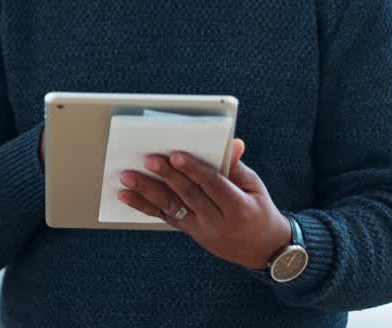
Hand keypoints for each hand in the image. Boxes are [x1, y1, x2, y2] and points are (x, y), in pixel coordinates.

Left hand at [118, 139, 291, 269]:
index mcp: (238, 208)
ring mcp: (202, 231)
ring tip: (128, 178)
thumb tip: (232, 143)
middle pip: (189, 196)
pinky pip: (166, 218)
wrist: (263, 249)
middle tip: (148, 160)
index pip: (213, 185)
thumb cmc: (259, 210)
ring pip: (172, 209)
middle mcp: (218, 222)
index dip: (193, 169)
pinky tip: (128, 196)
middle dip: (166, 176)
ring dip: (147, 192)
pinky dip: (145, 206)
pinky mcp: (191, 233)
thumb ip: (237, 166)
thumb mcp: (255, 187)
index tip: (175, 155)